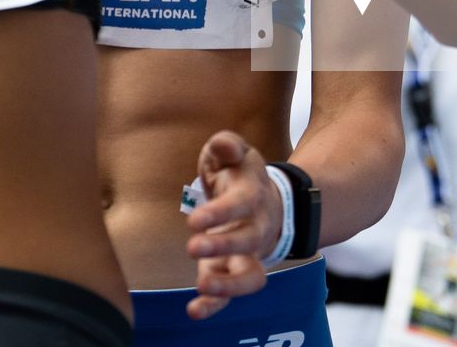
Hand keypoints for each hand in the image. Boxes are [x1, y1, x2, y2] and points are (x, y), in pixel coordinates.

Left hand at [183, 130, 280, 319]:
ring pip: (250, 276)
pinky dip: (215, 305)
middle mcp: (256, 228)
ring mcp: (247, 254)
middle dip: (223, 245)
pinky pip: (230, 294)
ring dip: (228, 284)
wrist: (264, 202)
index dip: (220, 213)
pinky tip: (194, 311)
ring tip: (202, 284)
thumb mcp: (235, 152)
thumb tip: (224, 146)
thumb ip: (227, 145)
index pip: (241, 205)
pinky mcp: (232, 272)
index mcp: (252, 195)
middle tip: (192, 245)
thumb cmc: (239, 174)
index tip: (194, 221)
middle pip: (249, 242)